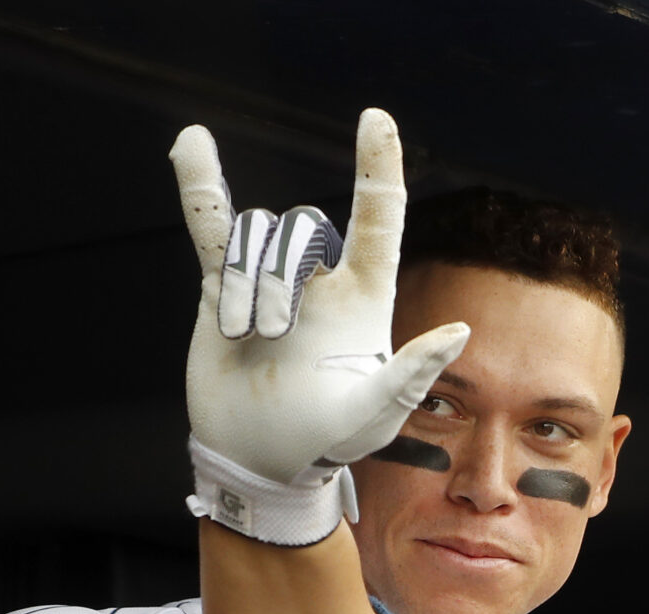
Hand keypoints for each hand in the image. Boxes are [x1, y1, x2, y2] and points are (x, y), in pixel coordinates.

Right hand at [169, 107, 468, 544]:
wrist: (260, 459)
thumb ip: (411, 376)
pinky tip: (189, 144)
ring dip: (245, 284)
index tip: (374, 119)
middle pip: (301, 227)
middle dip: (279, 274)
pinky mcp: (223, 287)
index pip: (378, 217)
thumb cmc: (325, 443)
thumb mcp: (374, 418)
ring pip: (254, 235)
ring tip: (246, 336)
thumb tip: (459, 331)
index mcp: (365, 296)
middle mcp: (320, 278)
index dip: (377, 167)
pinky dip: (200, 185)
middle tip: (272, 336)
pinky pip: (212, 225)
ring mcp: (270, 278)